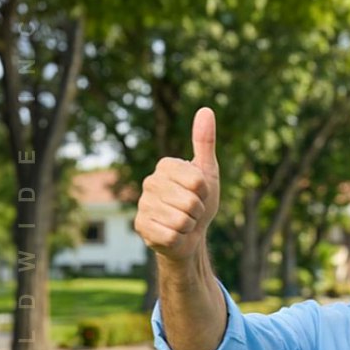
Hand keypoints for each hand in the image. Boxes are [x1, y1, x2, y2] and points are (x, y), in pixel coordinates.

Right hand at [135, 107, 219, 261]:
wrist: (190, 235)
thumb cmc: (199, 202)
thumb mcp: (207, 173)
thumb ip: (205, 143)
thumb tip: (206, 110)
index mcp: (165, 166)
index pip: (197, 181)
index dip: (205, 193)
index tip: (199, 193)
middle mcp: (150, 182)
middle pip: (191, 202)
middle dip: (198, 212)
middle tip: (191, 211)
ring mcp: (143, 205)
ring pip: (181, 221)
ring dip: (188, 226)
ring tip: (183, 222)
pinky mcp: (141, 227)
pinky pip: (170, 236)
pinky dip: (178, 239)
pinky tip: (173, 234)